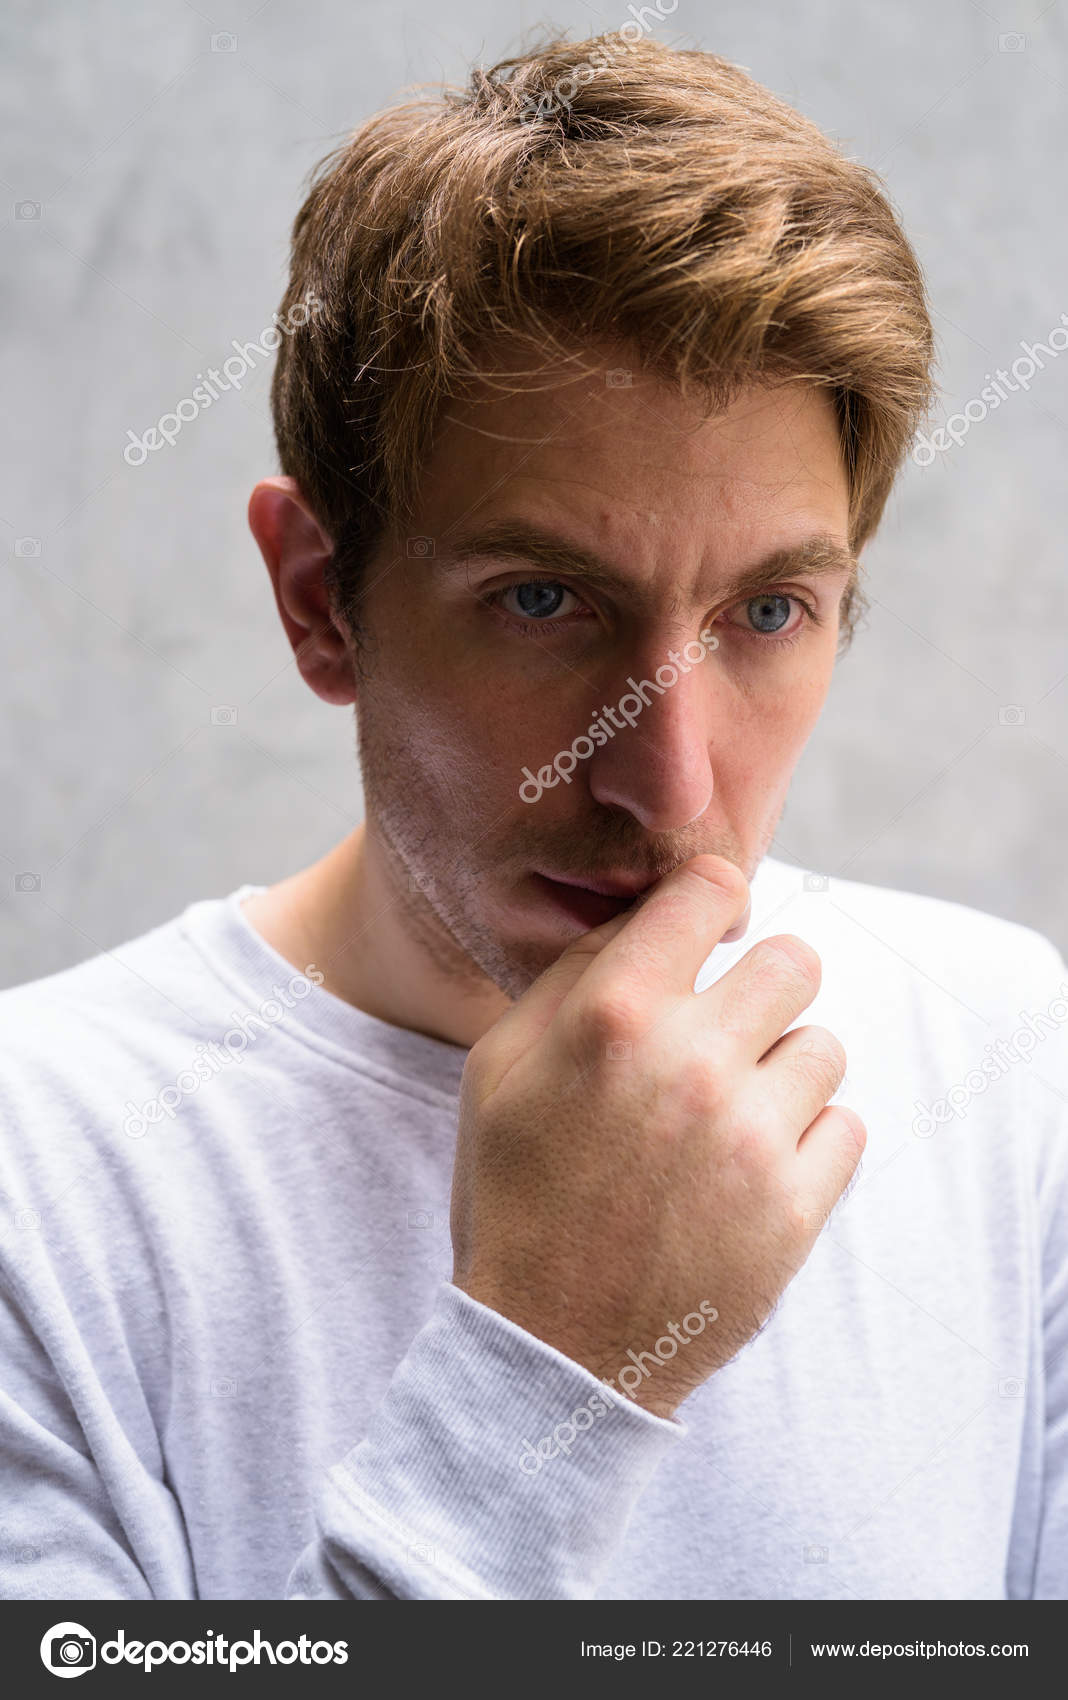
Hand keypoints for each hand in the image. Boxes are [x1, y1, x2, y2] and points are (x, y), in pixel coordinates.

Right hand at [450, 855, 864, 1417]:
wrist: (549, 1347)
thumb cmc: (517, 1195)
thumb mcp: (498, 1070)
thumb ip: (571, 977)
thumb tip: (646, 918)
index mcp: (612, 1016)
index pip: (707, 892)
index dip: (712, 901)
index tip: (710, 931)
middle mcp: (690, 1062)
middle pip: (793, 961)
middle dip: (764, 988)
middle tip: (731, 1031)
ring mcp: (751, 1138)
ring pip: (824, 1047)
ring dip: (784, 1073)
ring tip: (732, 1117)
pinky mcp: (795, 1208)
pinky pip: (846, 1128)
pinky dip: (808, 1143)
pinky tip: (752, 1170)